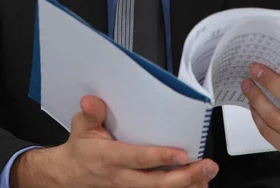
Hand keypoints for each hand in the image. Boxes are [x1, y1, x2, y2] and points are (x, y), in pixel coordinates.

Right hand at [13, 94, 218, 187]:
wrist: (72, 173)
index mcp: (111, 158)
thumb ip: (91, 114)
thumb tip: (91, 100)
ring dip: (188, 184)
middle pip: (158, 182)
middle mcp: (123, 177)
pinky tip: (198, 183)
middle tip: (206, 166)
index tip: (181, 153)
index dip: (160, 157)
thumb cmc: (82, 147)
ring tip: (207, 174)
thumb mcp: (81, 126)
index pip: (139, 159)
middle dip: (185, 176)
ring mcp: (131, 187)